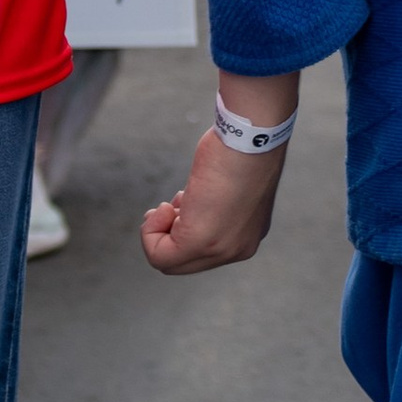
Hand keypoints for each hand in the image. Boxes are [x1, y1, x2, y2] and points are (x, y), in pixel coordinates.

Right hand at [143, 80, 296, 275]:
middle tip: (163, 209)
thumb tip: (185, 213)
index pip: (205, 254)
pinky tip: (164, 207)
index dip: (182, 230)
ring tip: (171, 204)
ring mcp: (220, 249)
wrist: (251, 137)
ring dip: (159, 232)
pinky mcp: (199, 241)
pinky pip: (159, 256)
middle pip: (186, 263)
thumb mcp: (228, 186)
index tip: (179, 204)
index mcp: (247, 235)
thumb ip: (213, 207)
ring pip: (169, 263)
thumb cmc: (240, 148)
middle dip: (167, 236)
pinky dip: (150, 232)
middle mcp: (238, 248)